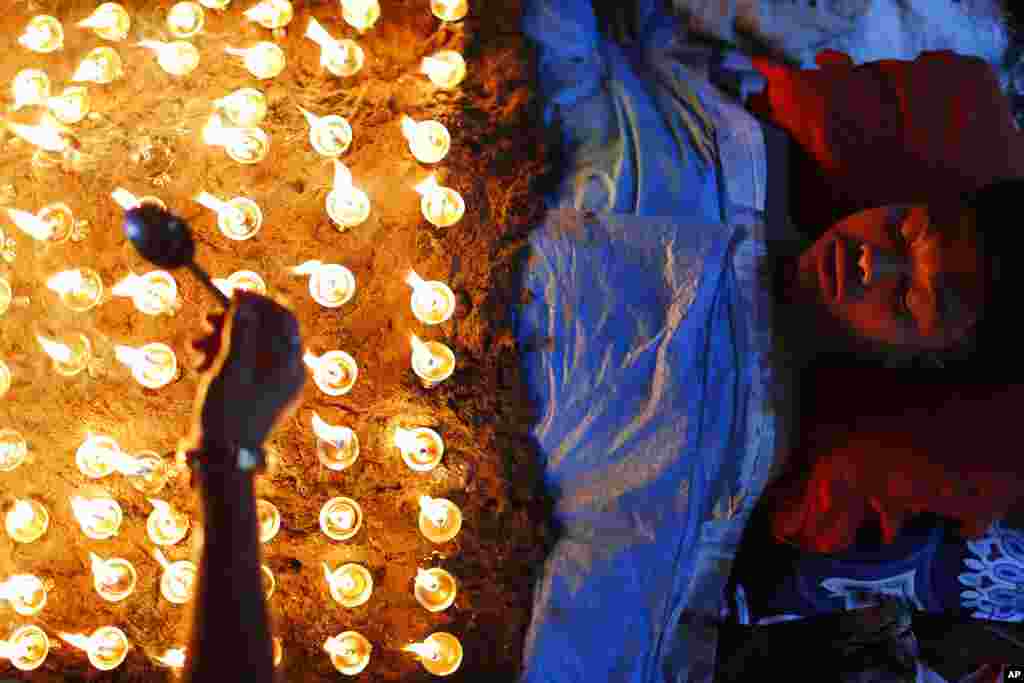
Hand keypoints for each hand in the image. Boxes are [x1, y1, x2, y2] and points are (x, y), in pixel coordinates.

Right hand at [190, 291, 304, 457]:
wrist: (222, 459)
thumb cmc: (229, 414)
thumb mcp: (231, 367)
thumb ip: (240, 332)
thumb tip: (245, 304)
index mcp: (291, 365)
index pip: (284, 319)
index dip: (259, 303)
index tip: (232, 294)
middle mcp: (289, 374)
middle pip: (265, 332)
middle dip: (232, 323)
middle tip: (205, 321)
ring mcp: (274, 385)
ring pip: (250, 348)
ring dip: (220, 341)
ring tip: (194, 347)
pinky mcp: (258, 395)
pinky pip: (244, 366)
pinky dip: (222, 360)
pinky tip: (198, 364)